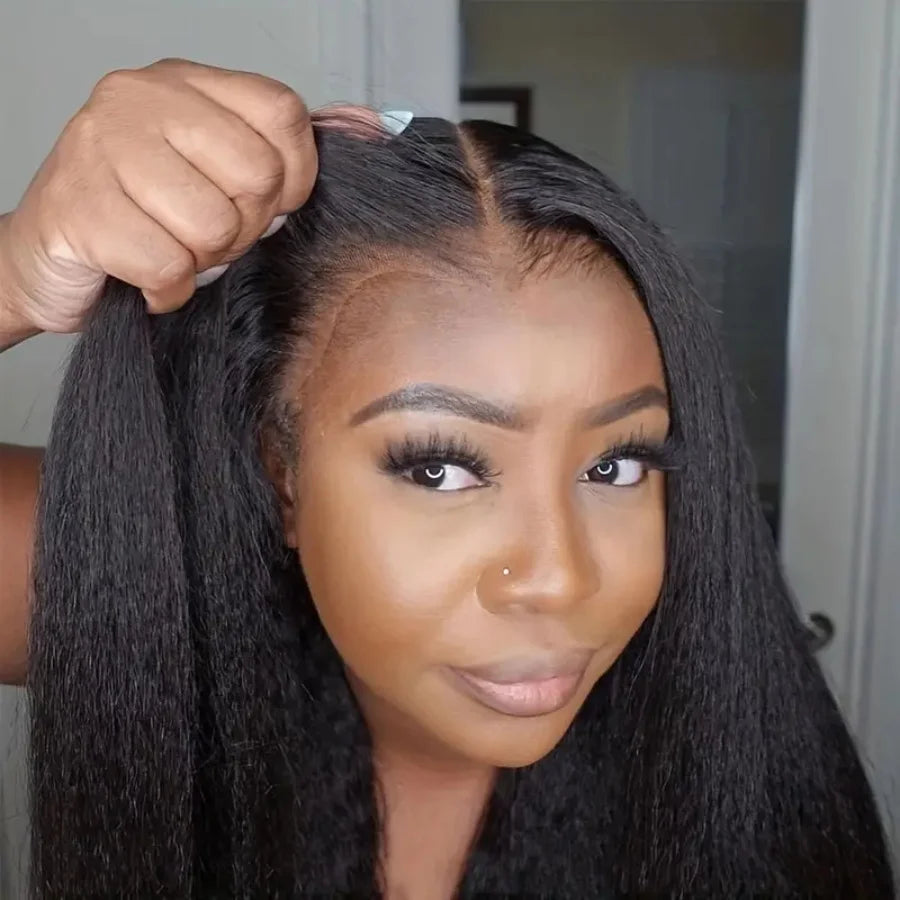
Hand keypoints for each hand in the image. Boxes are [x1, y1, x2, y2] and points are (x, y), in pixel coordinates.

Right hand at [0, 58, 317, 334]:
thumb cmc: (143, 217)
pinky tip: (145, 274)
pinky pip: (169, 265)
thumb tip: (371, 126)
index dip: (292, 178)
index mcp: (184, 84)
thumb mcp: (216, 169)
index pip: (283, 114)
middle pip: (256, 178)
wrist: (46, 259)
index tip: (266, 204)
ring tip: (171, 249)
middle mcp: (140, 100)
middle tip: (206, 235)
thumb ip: (287, 149)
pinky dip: (167, 288)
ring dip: (202, 260)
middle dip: (242, 229)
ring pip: (213, 225)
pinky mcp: (79, 207)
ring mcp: (101, 148)